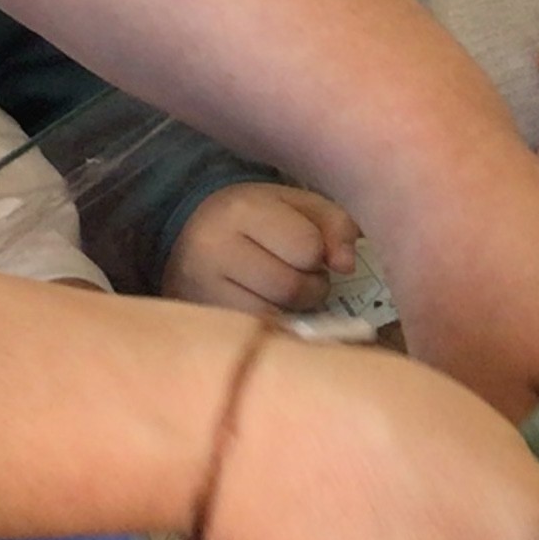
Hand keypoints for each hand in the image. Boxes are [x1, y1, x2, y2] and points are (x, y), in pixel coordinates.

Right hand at [164, 182, 359, 314]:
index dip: (319, 254)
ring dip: (292, 310)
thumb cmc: (257, 216)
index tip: (310, 251)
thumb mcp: (299, 205)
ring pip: (273, 317)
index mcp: (244, 210)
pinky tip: (267, 306)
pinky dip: (272, 325)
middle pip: (292, 288)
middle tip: (303, 277)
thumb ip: (335, 225)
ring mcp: (201, 289)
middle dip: (311, 287)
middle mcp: (214, 249)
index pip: (307, 247)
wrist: (193, 229)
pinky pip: (253, 334)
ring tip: (283, 292)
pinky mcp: (199, 318)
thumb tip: (346, 266)